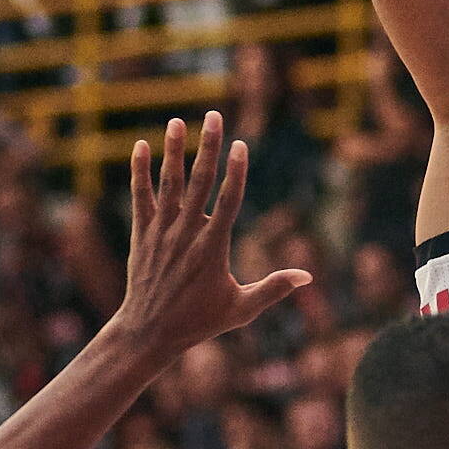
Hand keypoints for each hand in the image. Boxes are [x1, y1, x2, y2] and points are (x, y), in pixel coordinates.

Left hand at [104, 112, 310, 355]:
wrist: (149, 332)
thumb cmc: (199, 322)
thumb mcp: (242, 309)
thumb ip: (273, 288)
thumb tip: (308, 276)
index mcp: (212, 249)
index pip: (228, 202)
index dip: (236, 171)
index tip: (241, 144)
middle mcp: (186, 235)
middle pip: (200, 182)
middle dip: (208, 147)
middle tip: (214, 116)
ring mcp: (162, 232)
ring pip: (169, 184)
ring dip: (174, 150)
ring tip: (178, 121)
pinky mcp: (142, 234)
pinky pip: (140, 196)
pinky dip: (140, 171)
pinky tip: (141, 145)